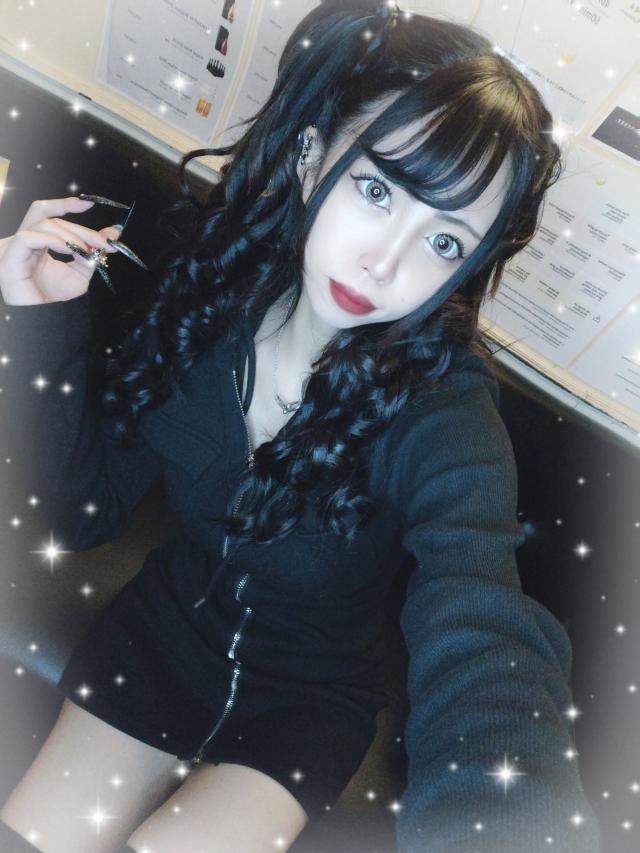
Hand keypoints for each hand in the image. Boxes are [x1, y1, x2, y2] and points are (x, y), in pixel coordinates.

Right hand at [0, 197, 121, 304]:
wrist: (41, 319)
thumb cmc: (54, 298)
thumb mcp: (80, 274)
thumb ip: (92, 254)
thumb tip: (111, 236)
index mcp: (39, 243)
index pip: (50, 215)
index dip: (67, 205)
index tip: (89, 203)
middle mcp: (26, 241)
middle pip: (52, 220)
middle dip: (82, 229)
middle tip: (104, 241)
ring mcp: (16, 247)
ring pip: (43, 224)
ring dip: (70, 235)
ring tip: (86, 250)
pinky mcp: (11, 255)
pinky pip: (29, 237)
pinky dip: (53, 240)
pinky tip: (70, 250)